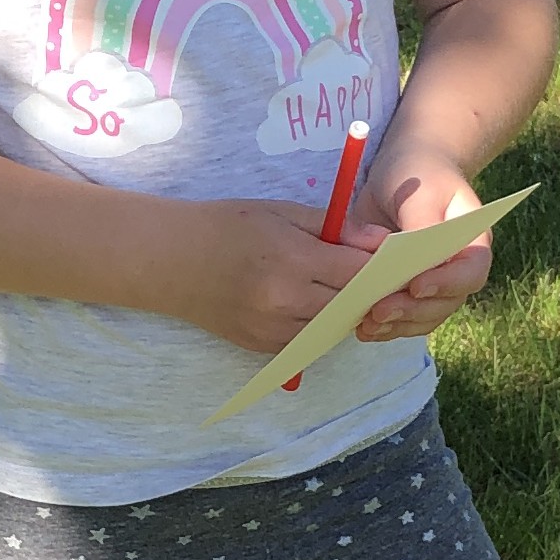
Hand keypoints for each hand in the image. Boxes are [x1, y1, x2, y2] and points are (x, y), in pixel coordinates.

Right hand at [173, 200, 403, 354]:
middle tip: (370, 275)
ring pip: (334, 329)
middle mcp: (286, 302)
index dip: (380, 268)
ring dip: (344, 310)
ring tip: (333, 286)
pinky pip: (309, 342)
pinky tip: (307, 303)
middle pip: (353, 305)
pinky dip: (317, 325)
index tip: (389, 261)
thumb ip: (335, 228)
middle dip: (366, 291)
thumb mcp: (282, 212)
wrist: (170, 260)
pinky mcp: (263, 348)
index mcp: (294, 261)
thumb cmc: (226, 226)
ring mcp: (273, 330)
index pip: (359, 274)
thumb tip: (381, 244)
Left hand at [352, 155, 490, 342]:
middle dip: (411, 311)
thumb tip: (410, 257)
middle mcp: (457, 270)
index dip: (447, 284)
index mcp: (473, 242)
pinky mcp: (408, 292)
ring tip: (366, 325)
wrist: (403, 173)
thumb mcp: (419, 191)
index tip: (416, 286)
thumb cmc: (418, 175)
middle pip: (445, 303)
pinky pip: (402, 319)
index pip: (471, 272)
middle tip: (378, 310)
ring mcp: (434, 285)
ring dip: (395, 325)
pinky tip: (361, 328)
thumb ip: (419, 223)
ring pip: (423, 318)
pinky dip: (384, 327)